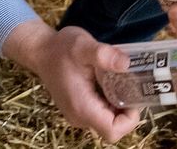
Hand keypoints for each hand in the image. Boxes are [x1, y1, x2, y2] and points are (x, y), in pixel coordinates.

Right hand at [3, 20, 139, 141]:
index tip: (134, 95)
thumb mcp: (84, 46)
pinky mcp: (79, 107)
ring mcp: (79, 113)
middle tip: (133, 82)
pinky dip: (111, 99)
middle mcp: (80, 117)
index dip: (130, 119)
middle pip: (113, 127)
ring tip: (123, 78)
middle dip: (127, 109)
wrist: (42, 50)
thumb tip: (126, 63)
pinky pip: (101, 111)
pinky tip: (112, 79)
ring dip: (119, 103)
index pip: (112, 131)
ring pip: (108, 119)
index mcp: (82, 107)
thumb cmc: (61, 48)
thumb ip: (104, 55)